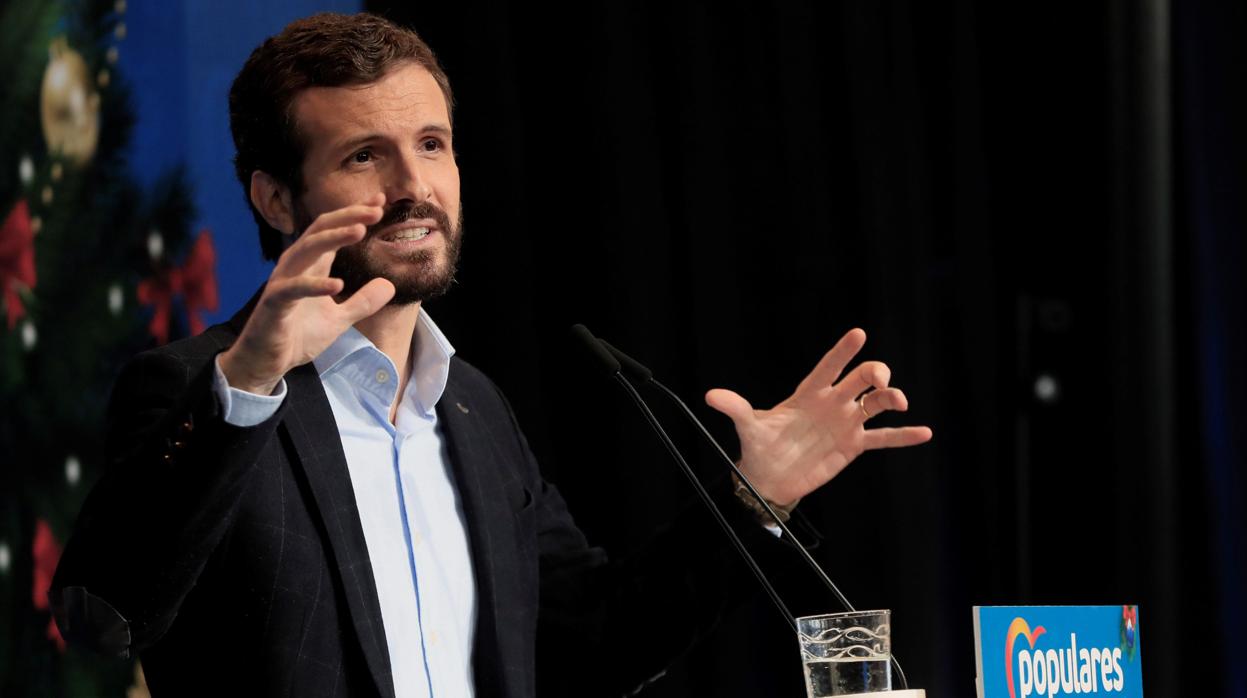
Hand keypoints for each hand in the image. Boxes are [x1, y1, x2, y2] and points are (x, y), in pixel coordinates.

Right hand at [219, 193, 394, 394]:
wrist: (268, 362)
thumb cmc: (298, 334)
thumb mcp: (340, 318)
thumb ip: (363, 301)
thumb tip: (389, 285)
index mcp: (311, 265)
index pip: (333, 231)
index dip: (355, 215)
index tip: (381, 202)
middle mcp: (295, 266)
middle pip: (320, 231)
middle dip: (347, 217)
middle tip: (376, 209)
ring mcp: (283, 282)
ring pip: (306, 250)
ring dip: (333, 239)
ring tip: (360, 231)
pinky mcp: (274, 304)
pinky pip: (294, 289)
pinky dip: (315, 285)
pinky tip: (338, 285)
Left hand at [706, 328, 931, 505]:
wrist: (770, 478)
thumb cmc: (760, 447)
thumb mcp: (748, 427)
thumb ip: (735, 408)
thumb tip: (711, 395)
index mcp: (809, 392)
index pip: (829, 366)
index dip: (843, 351)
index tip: (858, 334)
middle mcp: (832, 403)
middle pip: (861, 379)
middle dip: (874, 373)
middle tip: (879, 379)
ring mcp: (846, 422)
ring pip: (876, 404)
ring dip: (891, 399)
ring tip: (900, 402)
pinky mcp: (853, 445)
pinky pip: (884, 438)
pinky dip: (903, 436)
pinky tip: (925, 432)